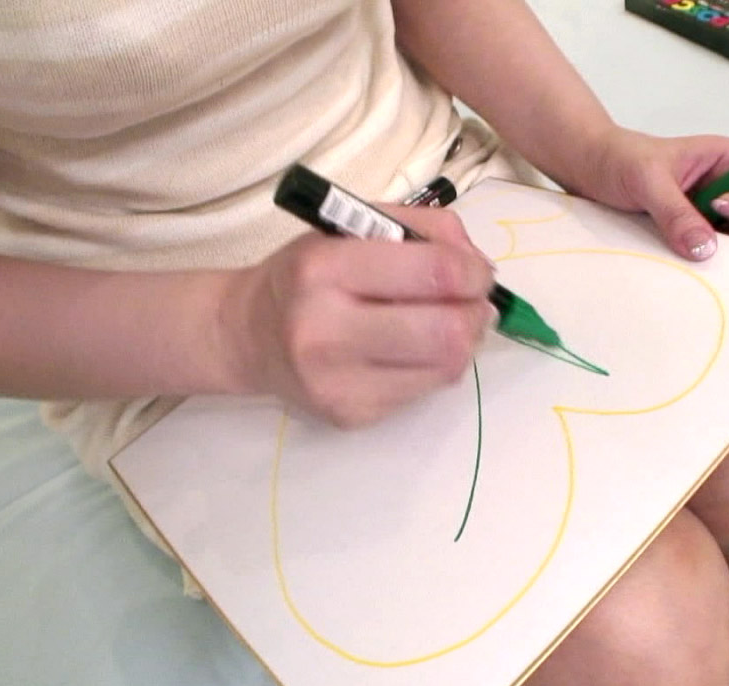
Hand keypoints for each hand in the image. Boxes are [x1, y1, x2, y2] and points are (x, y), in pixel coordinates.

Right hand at [223, 206, 496, 427]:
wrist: (248, 335)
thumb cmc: (308, 274)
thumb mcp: (352, 227)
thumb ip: (423, 230)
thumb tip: (479, 265)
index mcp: (324, 268)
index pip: (434, 273)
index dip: (474, 272)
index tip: (477, 271)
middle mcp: (324, 329)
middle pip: (447, 333)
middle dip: (477, 313)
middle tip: (474, 302)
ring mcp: (336, 382)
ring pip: (447, 368)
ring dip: (466, 342)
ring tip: (450, 323)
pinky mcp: (350, 415)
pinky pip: (426, 391)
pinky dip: (438, 366)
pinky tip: (417, 350)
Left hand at [568, 128, 728, 259]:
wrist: (590, 170)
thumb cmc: (621, 159)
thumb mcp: (648, 179)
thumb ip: (676, 211)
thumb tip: (705, 249)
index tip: (720, 206)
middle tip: (709, 238)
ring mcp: (714, 218)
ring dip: (725, 254)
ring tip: (688, 246)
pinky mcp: (695, 237)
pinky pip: (713, 257)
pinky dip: (704, 263)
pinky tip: (680, 257)